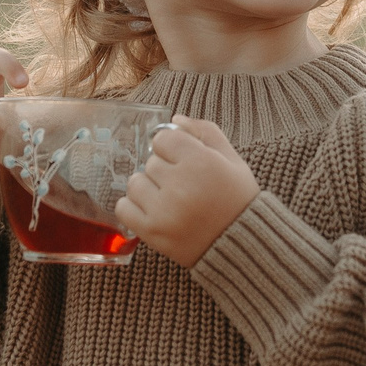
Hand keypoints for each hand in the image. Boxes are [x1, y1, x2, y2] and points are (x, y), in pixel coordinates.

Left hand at [116, 116, 258, 267]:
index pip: (163, 139)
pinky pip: (124, 208)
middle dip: (164, 171)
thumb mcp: (232, 160)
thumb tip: (175, 120)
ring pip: (135, 183)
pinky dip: (133, 207)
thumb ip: (205, 132)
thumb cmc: (238, 200)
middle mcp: (180, 184)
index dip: (173, 148)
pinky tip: (153, 210)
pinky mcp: (152, 232)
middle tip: (183, 186)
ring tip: (169, 200)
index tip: (183, 161)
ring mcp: (163, 210)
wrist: (242, 245)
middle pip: (150, 162)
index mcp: (201, 162)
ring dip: (148, 188)